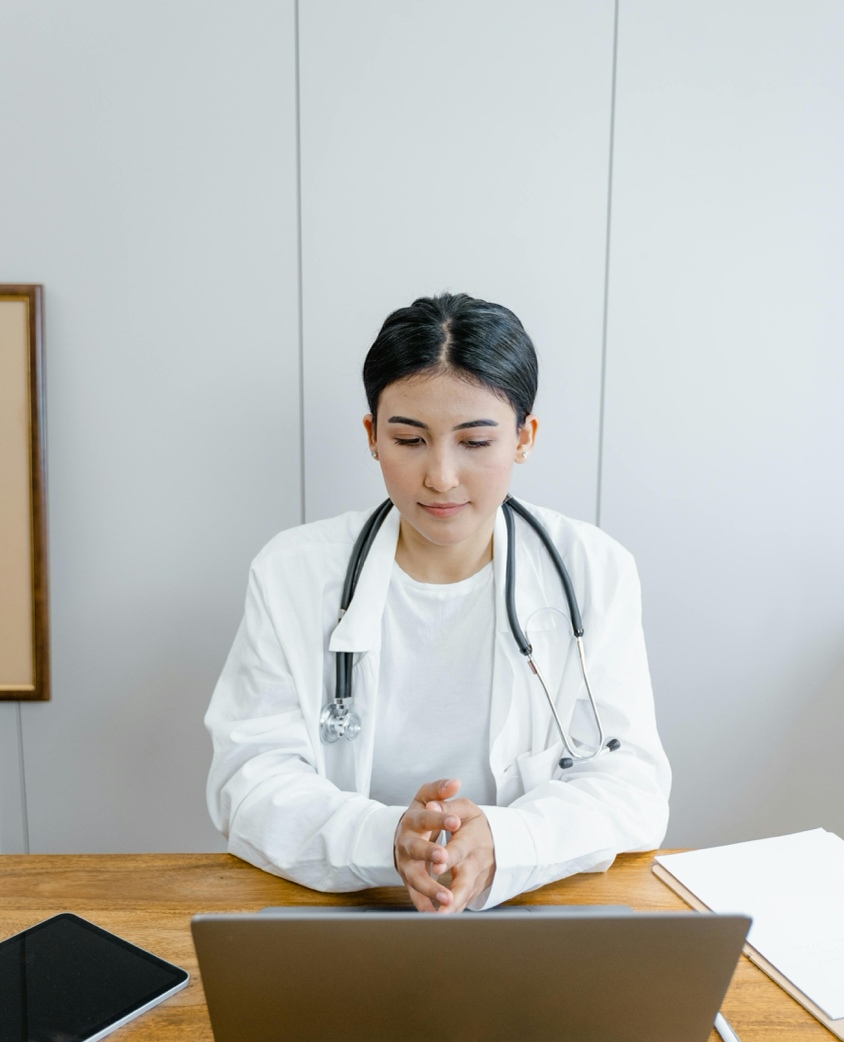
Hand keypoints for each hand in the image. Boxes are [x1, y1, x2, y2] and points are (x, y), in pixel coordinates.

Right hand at [394, 779, 461, 911]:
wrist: (403, 834)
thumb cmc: (419, 815)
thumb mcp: (426, 798)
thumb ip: (439, 790)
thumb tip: (455, 783)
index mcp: (412, 820)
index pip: (424, 817)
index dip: (438, 819)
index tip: (455, 821)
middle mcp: (405, 842)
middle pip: (414, 848)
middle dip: (428, 853)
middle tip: (444, 857)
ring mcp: (405, 863)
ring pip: (413, 876)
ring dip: (429, 887)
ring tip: (447, 896)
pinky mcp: (408, 880)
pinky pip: (414, 895)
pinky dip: (424, 906)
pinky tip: (435, 915)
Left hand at [427, 797, 494, 912]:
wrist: (496, 840)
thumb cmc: (474, 823)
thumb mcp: (465, 808)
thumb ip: (447, 804)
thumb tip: (432, 805)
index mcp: (471, 838)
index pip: (459, 848)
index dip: (449, 856)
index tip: (437, 864)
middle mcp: (473, 862)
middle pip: (465, 879)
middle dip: (454, 891)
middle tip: (444, 901)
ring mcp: (474, 879)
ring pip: (464, 896)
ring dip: (453, 908)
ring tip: (439, 919)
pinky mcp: (472, 890)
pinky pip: (462, 903)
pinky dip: (452, 912)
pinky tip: (438, 920)